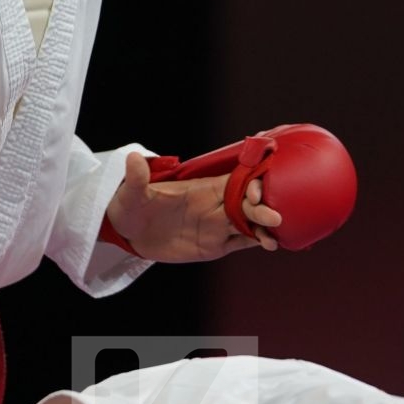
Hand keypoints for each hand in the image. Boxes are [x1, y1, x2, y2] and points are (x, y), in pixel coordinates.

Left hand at [105, 151, 283, 261]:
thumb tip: (132, 158)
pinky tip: (270, 244)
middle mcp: (215, 205)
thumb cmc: (131, 206)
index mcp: (202, 188)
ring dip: (264, 228)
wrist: (129, 232)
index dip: (250, 182)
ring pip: (249, 224)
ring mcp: (216, 226)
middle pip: (247, 203)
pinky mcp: (213, 245)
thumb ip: (137, 178)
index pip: (234, 180)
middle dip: (263, 208)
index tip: (254, 192)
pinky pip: (240, 242)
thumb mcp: (132, 193)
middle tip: (274, 219)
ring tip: (274, 240)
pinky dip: (256, 241)